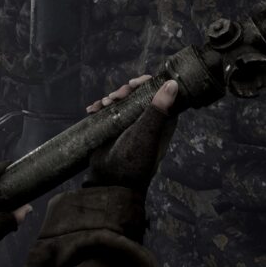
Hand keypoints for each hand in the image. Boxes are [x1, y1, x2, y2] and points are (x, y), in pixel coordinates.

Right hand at [85, 74, 178, 191]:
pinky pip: (108, 112)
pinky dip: (100, 108)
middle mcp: (146, 122)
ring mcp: (128, 126)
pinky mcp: (113, 130)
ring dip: (111, 98)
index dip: (147, 84)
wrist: (110, 182)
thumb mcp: (146, 133)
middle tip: (115, 97)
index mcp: (161, 122)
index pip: (159, 94)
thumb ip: (158, 110)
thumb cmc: (133, 161)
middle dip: (125, 91)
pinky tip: (92, 110)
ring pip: (122, 102)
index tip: (134, 83)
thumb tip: (173, 84)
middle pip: (138, 95)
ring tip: (104, 104)